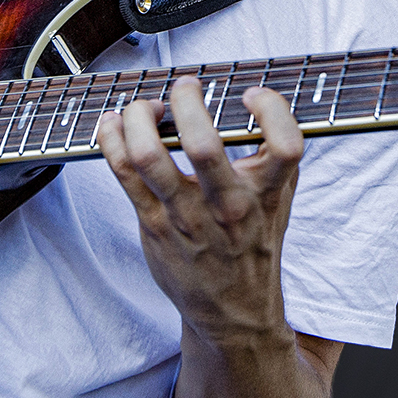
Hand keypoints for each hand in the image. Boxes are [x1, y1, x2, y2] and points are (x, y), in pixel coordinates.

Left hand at [96, 76, 303, 343]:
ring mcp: (186, 216)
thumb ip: (275, 153)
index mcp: (267, 194)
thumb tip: (264, 98)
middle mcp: (227, 205)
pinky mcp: (153, 223)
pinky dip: (112, 139)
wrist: (233, 311)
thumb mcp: (281, 200)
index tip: (252, 95)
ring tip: (145, 106)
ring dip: (139, 117)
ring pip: (149, 156)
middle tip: (186, 86)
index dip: (272, 108)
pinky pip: (123, 172)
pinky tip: (114, 123)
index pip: (285, 144)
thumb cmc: (254, 244)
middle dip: (186, 102)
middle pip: (204, 144)